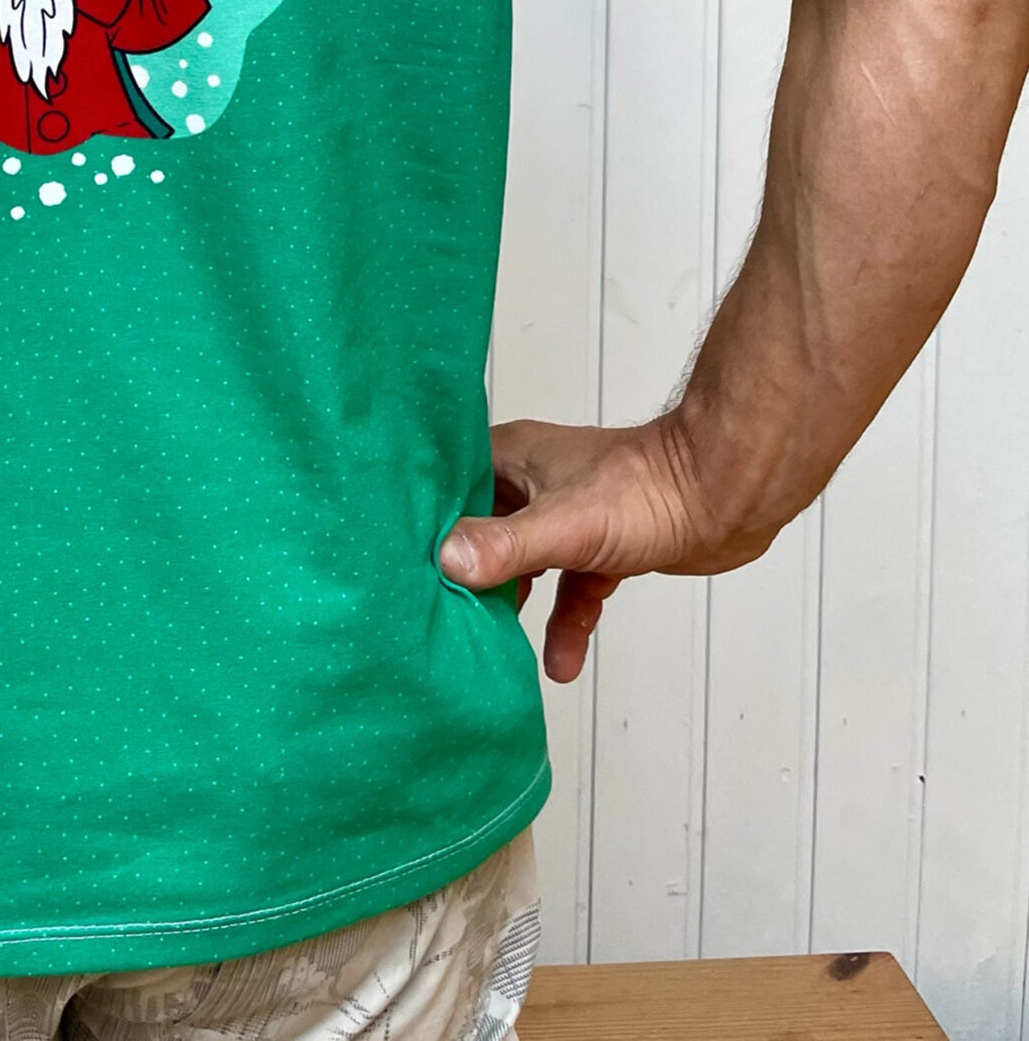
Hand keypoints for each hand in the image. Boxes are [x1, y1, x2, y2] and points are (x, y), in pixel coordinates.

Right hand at [437, 414, 776, 683]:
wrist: (725, 498)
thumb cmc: (646, 490)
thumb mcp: (565, 524)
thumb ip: (507, 546)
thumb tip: (446, 563)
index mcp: (512, 457)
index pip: (448, 491)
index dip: (423, 528)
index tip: (396, 569)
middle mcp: (534, 481)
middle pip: (481, 532)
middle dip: (465, 577)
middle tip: (439, 622)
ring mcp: (569, 514)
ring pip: (525, 564)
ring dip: (516, 606)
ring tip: (493, 651)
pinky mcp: (602, 545)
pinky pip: (570, 587)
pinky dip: (564, 622)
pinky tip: (561, 663)